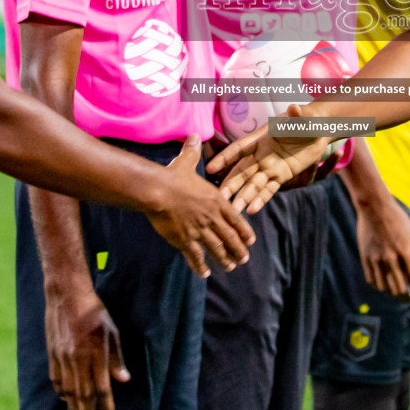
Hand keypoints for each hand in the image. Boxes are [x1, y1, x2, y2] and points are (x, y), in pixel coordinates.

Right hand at [45, 288, 128, 409]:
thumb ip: (117, 358)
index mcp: (96, 353)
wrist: (67, 295)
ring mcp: (62, 357)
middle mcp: (78, 358)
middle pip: (83, 393)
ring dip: (73, 405)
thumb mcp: (112, 331)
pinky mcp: (52, 353)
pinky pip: (56, 378)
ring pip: (68, 389)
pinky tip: (65, 398)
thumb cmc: (94, 311)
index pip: (101, 387)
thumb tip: (124, 380)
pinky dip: (61, 391)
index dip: (105, 404)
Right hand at [144, 135, 254, 277]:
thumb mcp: (187, 162)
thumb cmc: (173, 176)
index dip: (244, 231)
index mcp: (216, 200)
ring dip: (225, 259)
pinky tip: (205, 273)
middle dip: (238, 249)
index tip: (251, 241)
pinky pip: (195, 256)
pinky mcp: (185, 240)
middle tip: (244, 259)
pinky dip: (201, 266)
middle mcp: (211, 217)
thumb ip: (193, 151)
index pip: (235, 219)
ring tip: (230, 267)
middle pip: (230, 237)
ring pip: (216, 249)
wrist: (158, 190)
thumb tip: (193, 135)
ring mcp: (199, 230)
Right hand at [206, 104, 332, 214]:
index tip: (211, 168)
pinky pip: (269, 189)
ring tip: (233, 211)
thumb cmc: (307, 119)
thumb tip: (294, 107)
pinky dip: (261, 199)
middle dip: (230, 184)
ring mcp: (270, 167)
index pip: (239, 149)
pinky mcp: (281, 176)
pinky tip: (252, 210)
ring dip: (243, 196)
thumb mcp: (303, 117)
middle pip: (241, 171)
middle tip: (218, 198)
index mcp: (260, 138)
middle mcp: (261, 154)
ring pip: (253, 184)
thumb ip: (297, 115)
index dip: (225, 158)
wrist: (317, 130)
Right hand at [356, 198, 409, 300]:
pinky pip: (372, 280)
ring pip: (385, 287)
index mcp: (406, 252)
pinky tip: (384, 284)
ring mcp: (376, 259)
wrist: (375, 207)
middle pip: (399, 288)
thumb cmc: (398, 220)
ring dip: (392, 292)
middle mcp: (391, 258)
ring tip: (398, 291)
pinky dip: (379, 285)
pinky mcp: (365, 258)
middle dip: (407, 296)